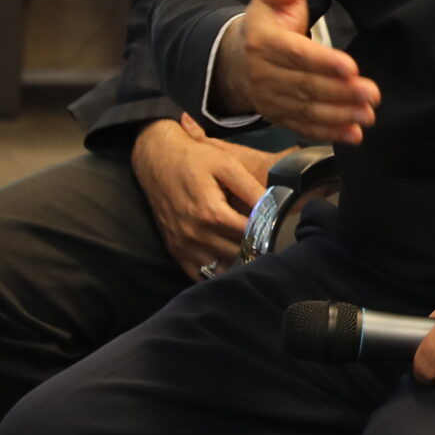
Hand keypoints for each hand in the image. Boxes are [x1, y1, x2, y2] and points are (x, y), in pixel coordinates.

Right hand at [129, 115, 275, 279]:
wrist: (156, 160)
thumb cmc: (195, 159)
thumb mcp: (227, 165)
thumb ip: (251, 189)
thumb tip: (276, 207)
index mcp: (211, 214)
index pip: (250, 236)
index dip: (267, 233)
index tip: (277, 229)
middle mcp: (195, 235)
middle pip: (237, 255)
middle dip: (255, 249)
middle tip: (270, 242)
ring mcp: (183, 246)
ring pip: (220, 269)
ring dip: (238, 263)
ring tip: (252, 251)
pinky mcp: (175, 251)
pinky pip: (199, 275)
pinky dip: (216, 272)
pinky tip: (229, 262)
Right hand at [216, 0, 378, 142]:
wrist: (237, 60)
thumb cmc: (268, 24)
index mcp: (263, 43)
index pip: (295, 54)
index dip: (322, 62)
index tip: (350, 67)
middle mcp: (264, 75)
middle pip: (305, 85)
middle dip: (340, 92)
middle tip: (371, 94)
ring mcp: (270, 100)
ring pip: (306, 109)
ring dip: (339, 115)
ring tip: (367, 114)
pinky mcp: (279, 117)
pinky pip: (304, 126)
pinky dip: (328, 133)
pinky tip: (354, 136)